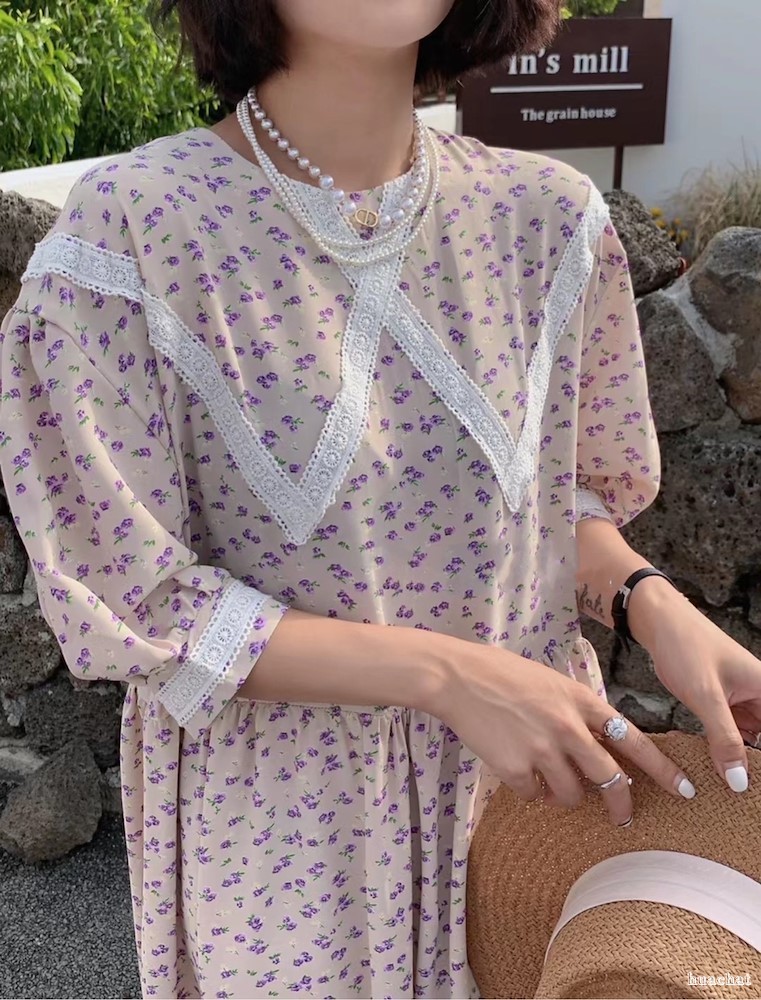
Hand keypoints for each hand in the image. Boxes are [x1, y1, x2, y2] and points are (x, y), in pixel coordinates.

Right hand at [432, 644, 695, 824]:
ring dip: (564, 794)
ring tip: (545, 777)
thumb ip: (577, 711)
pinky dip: (530, 790)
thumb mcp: (551, 683)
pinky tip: (516, 768)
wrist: (458, 677)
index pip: (633, 739)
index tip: (683, 788)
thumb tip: (597, 747)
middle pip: (609, 777)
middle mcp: (567, 726)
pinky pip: (534, 795)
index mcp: (580, 700)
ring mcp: (542, 749)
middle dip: (620, 802)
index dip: (661, 768)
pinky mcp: (516, 768)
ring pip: (571, 793)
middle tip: (622, 816)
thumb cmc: (502, 675)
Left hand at [638, 588, 760, 792]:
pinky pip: (733, 734)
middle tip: (739, 794)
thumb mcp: (706, 696)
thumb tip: (741, 782)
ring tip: (727, 788)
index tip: (753, 789)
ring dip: (741, 761)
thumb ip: (724, 739)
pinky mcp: (724, 703)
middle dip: (754, 765)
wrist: (659, 622)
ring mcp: (743, 701)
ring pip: (751, 741)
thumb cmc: (686, 647)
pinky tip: (716, 769)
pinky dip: (726, 750)